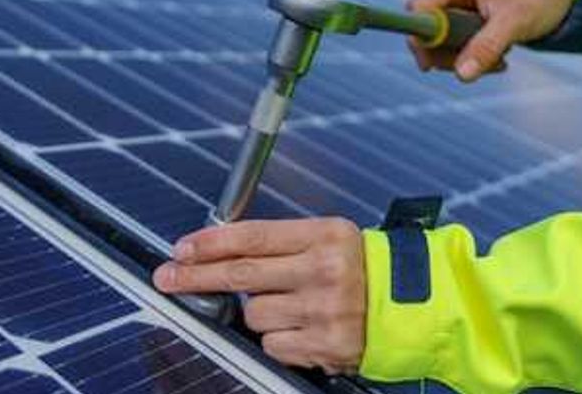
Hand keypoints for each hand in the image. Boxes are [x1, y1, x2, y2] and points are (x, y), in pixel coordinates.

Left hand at [153, 218, 365, 374]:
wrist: (413, 305)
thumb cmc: (363, 267)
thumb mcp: (329, 237)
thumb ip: (281, 242)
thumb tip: (220, 251)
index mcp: (323, 236)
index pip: (253, 236)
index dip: (211, 243)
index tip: (182, 248)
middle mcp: (323, 271)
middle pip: (241, 274)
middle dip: (196, 276)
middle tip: (168, 276)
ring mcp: (324, 311)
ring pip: (254, 315)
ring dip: (257, 312)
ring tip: (288, 305)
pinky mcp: (325, 346)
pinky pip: (273, 345)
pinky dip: (277, 339)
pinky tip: (300, 327)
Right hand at [407, 0, 571, 80]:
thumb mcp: (516, 22)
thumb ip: (486, 47)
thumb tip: (461, 75)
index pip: (420, 8)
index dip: (421, 37)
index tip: (431, 64)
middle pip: (426, 28)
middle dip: (446, 54)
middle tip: (473, 68)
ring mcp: (458, 1)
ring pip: (440, 40)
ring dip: (462, 58)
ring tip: (497, 62)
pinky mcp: (465, 15)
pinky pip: (455, 42)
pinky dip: (472, 55)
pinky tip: (498, 58)